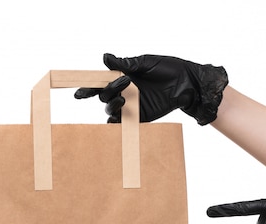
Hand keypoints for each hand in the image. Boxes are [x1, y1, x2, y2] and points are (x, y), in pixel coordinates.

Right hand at [74, 53, 227, 124]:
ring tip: (123, 100)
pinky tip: (115, 119)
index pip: (101, 82)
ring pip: (111, 110)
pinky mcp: (141, 117)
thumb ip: (125, 64)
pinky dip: (116, 123)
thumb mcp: (146, 63)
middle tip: (125, 83)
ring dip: (111, 106)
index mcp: (124, 77)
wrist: (188, 84)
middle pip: (104, 96)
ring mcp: (132, 105)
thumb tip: (105, 58)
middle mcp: (125, 92)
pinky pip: (123, 123)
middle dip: (108, 91)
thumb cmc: (169, 69)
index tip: (78, 94)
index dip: (88, 87)